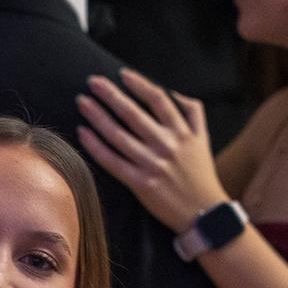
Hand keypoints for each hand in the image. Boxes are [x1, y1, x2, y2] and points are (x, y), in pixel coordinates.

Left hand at [75, 68, 221, 234]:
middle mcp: (167, 146)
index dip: (139, 84)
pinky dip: (96, 146)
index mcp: (182, 132)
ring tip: (83, 102)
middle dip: (110, 94)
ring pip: (119, 135)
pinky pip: (113, 161)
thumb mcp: (203, 140)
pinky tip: (83, 132)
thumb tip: (174, 92)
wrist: (204, 214)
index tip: (122, 73)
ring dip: (98, 116)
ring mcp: (153, 165)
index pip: (158, 99)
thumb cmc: (201, 175)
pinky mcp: (141, 184)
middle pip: (133, 113)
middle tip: (92, 80)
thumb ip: (192, 113)